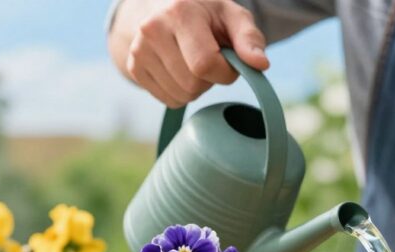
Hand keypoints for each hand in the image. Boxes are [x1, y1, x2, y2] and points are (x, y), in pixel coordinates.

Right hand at [126, 0, 268, 106]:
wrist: (165, 6)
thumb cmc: (207, 14)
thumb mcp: (233, 17)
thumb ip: (249, 39)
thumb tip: (260, 64)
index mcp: (180, 12)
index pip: (204, 64)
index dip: (225, 72)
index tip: (230, 62)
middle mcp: (152, 29)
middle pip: (192, 84)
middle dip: (210, 79)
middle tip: (210, 58)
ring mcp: (139, 49)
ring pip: (181, 95)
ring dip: (196, 87)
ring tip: (194, 62)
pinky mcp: (134, 66)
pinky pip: (168, 100)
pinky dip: (181, 92)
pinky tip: (180, 69)